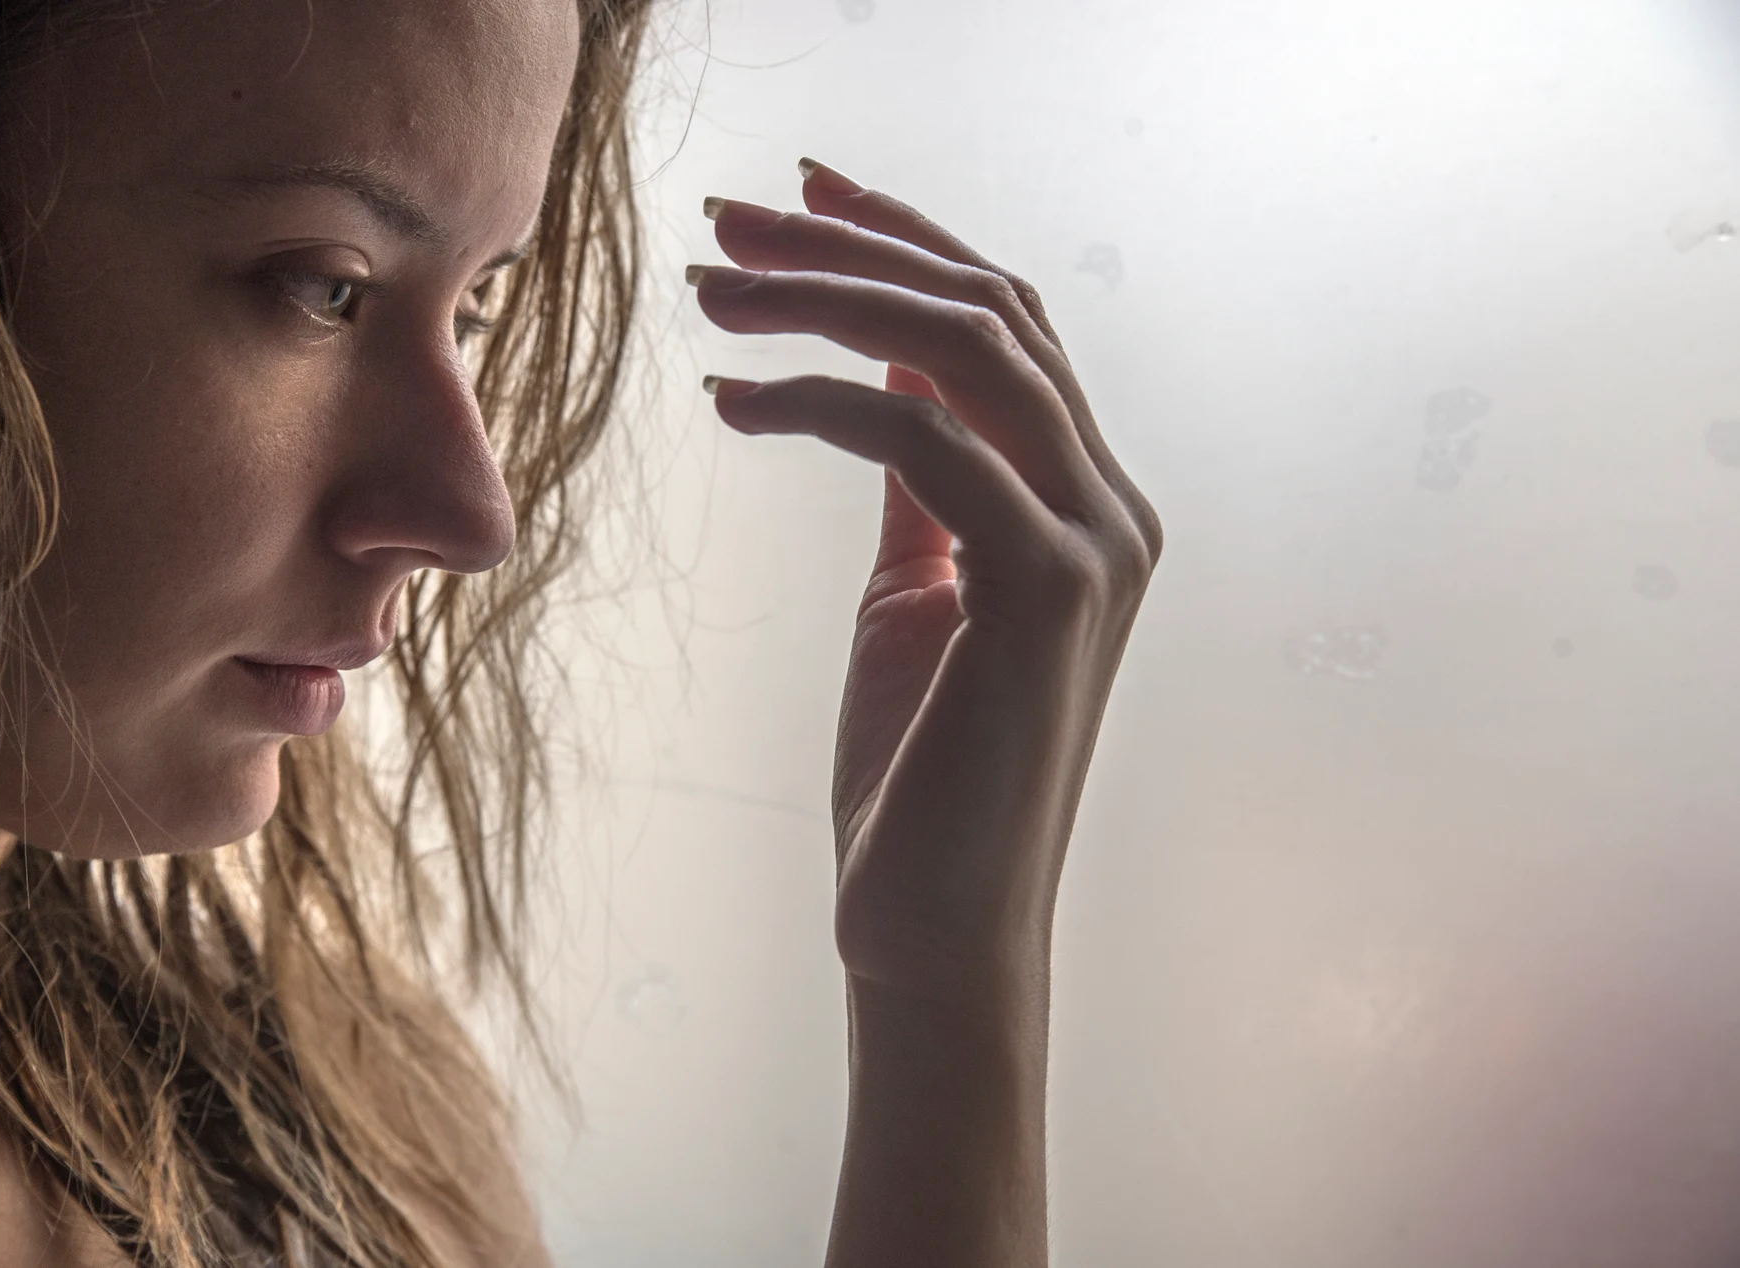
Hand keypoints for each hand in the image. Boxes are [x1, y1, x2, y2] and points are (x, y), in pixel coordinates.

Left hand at [690, 158, 1162, 1009]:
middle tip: (723, 225)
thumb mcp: (916, 596)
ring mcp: (1098, 543)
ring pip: (971, 346)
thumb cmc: (918, 771)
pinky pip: (928, 441)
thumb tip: (881, 388)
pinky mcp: (1050, 588)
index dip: (904, 241)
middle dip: (851, 247)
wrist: (936, 924)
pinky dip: (817, 400)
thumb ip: (924, 490)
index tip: (797, 199)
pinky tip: (730, 399)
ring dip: (827, 297)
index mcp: (1088, 502)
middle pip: (992, 308)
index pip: (1006, 325)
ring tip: (708, 289)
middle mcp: (1116, 506)